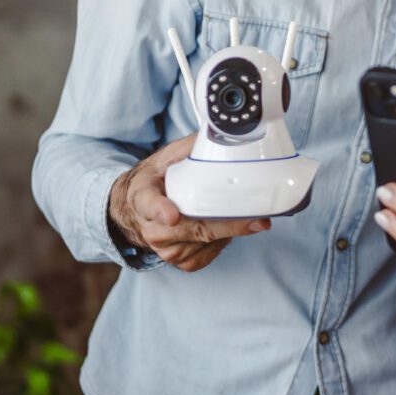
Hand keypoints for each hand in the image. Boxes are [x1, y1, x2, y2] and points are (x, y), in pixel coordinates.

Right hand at [108, 133, 270, 272]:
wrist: (138, 209)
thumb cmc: (158, 179)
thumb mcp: (169, 156)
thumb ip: (193, 147)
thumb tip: (229, 133)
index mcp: (143, 195)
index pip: (149, 203)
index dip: (161, 210)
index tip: (172, 215)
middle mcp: (151, 227)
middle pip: (192, 228)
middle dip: (227, 224)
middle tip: (257, 219)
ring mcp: (165, 248)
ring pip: (206, 241)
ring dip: (231, 230)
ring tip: (243, 213)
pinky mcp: (180, 261)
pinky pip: (209, 254)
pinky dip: (224, 241)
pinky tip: (226, 227)